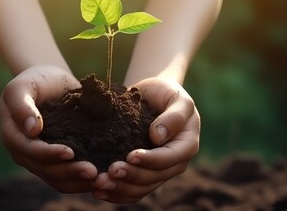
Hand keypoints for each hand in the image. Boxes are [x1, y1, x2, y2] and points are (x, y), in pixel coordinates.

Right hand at [0, 65, 97, 192]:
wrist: (52, 82)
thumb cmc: (36, 80)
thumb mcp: (23, 86)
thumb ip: (22, 106)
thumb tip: (33, 130)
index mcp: (12, 136)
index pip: (29, 150)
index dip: (49, 154)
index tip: (71, 152)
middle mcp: (24, 153)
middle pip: (46, 170)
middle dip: (69, 172)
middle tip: (93, 172)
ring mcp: (40, 160)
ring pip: (58, 179)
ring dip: (79, 182)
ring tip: (101, 180)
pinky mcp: (56, 161)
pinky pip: (67, 178)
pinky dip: (82, 181)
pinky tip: (101, 179)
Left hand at [90, 77, 199, 202]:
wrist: (152, 96)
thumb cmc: (166, 93)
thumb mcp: (176, 97)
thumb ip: (174, 116)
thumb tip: (158, 137)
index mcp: (187, 144)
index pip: (171, 158)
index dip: (151, 160)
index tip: (131, 156)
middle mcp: (175, 162)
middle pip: (155, 177)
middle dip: (132, 177)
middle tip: (110, 172)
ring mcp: (160, 171)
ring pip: (142, 188)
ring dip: (120, 189)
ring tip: (99, 184)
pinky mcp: (145, 175)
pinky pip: (132, 191)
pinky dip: (116, 193)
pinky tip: (99, 192)